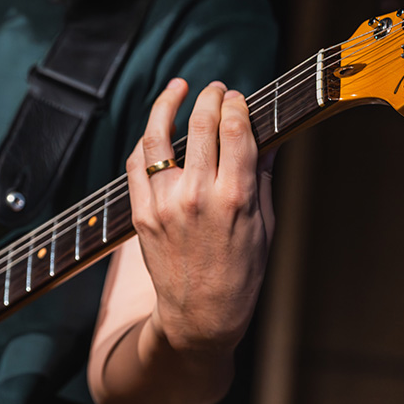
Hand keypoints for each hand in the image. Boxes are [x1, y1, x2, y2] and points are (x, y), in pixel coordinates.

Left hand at [125, 78, 274, 351]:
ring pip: (159, 137)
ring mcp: (164, 204)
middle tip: (215, 88)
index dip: (236, 104)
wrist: (199, 316)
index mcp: (234, 197)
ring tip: (178, 87)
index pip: (234, 129)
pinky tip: (157, 130)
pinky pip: (137, 164)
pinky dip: (147, 141)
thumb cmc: (241, 273)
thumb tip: (267, 135)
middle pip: (200, 125)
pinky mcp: (141, 213)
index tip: (238, 97)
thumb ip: (261, 176)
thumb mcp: (265, 225)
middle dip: (209, 97)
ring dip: (168, 104)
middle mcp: (196, 196)